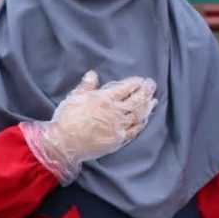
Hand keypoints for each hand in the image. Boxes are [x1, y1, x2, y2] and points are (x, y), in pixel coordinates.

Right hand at [21, 70, 157, 183]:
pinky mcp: (119, 138)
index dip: (135, 83)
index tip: (141, 80)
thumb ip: (86, 86)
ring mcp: (119, 126)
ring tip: (153, 101)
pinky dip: (141, 123)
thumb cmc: (68, 119)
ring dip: (147, 107)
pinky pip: (134, 130)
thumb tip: (92, 74)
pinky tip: (145, 119)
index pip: (126, 88)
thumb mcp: (75, 98)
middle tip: (152, 86)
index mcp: (105, 99)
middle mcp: (116, 111)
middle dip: (146, 92)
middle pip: (136, 100)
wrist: (65, 143)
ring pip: (138, 114)